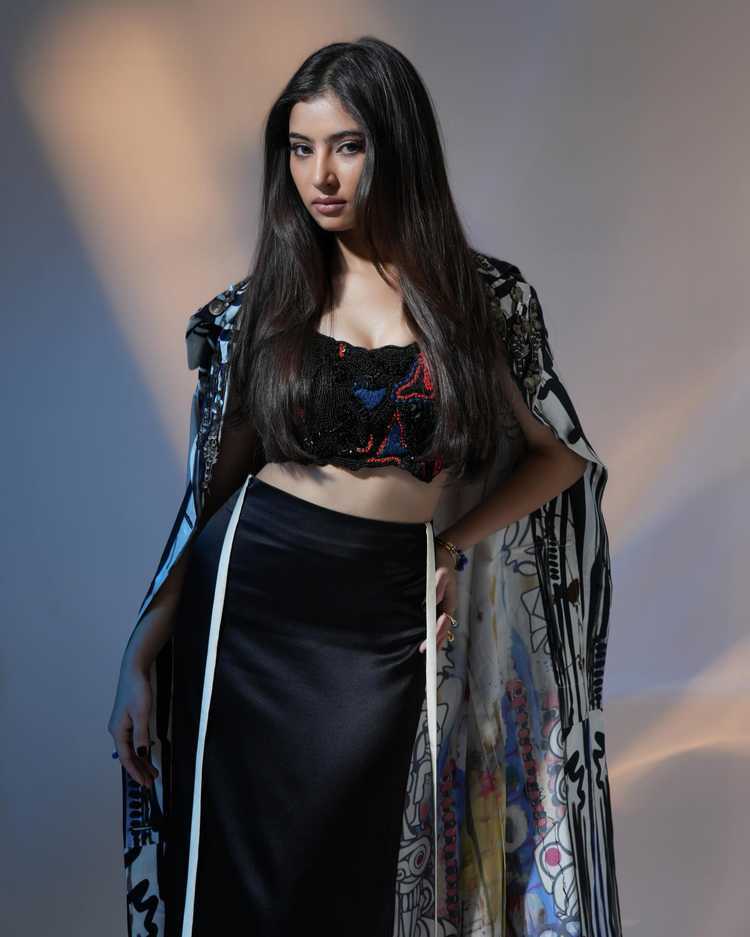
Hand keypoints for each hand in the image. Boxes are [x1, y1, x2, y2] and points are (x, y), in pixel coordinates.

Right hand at [107, 663, 159, 788]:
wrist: (134, 671)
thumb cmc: (136, 690)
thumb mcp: (141, 713)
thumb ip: (141, 734)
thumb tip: (141, 754)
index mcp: (118, 731)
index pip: (127, 758)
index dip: (135, 772)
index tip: (144, 783)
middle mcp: (117, 731)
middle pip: (129, 756)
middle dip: (139, 770)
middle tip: (151, 782)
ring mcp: (122, 726)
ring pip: (132, 749)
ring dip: (141, 761)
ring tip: (152, 772)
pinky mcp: (128, 720)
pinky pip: (134, 741)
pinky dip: (141, 750)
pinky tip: (147, 755)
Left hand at [419, 544, 457, 653]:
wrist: (444, 554)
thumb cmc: (442, 563)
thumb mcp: (441, 571)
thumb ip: (439, 584)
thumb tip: (435, 600)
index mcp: (449, 602)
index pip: (443, 624)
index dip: (435, 635)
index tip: (426, 645)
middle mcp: (448, 606)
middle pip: (444, 629)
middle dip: (436, 642)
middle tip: (425, 654)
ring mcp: (445, 605)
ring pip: (442, 626)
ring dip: (436, 638)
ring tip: (428, 650)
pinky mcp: (440, 602)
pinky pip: (437, 619)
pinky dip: (433, 629)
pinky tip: (426, 633)